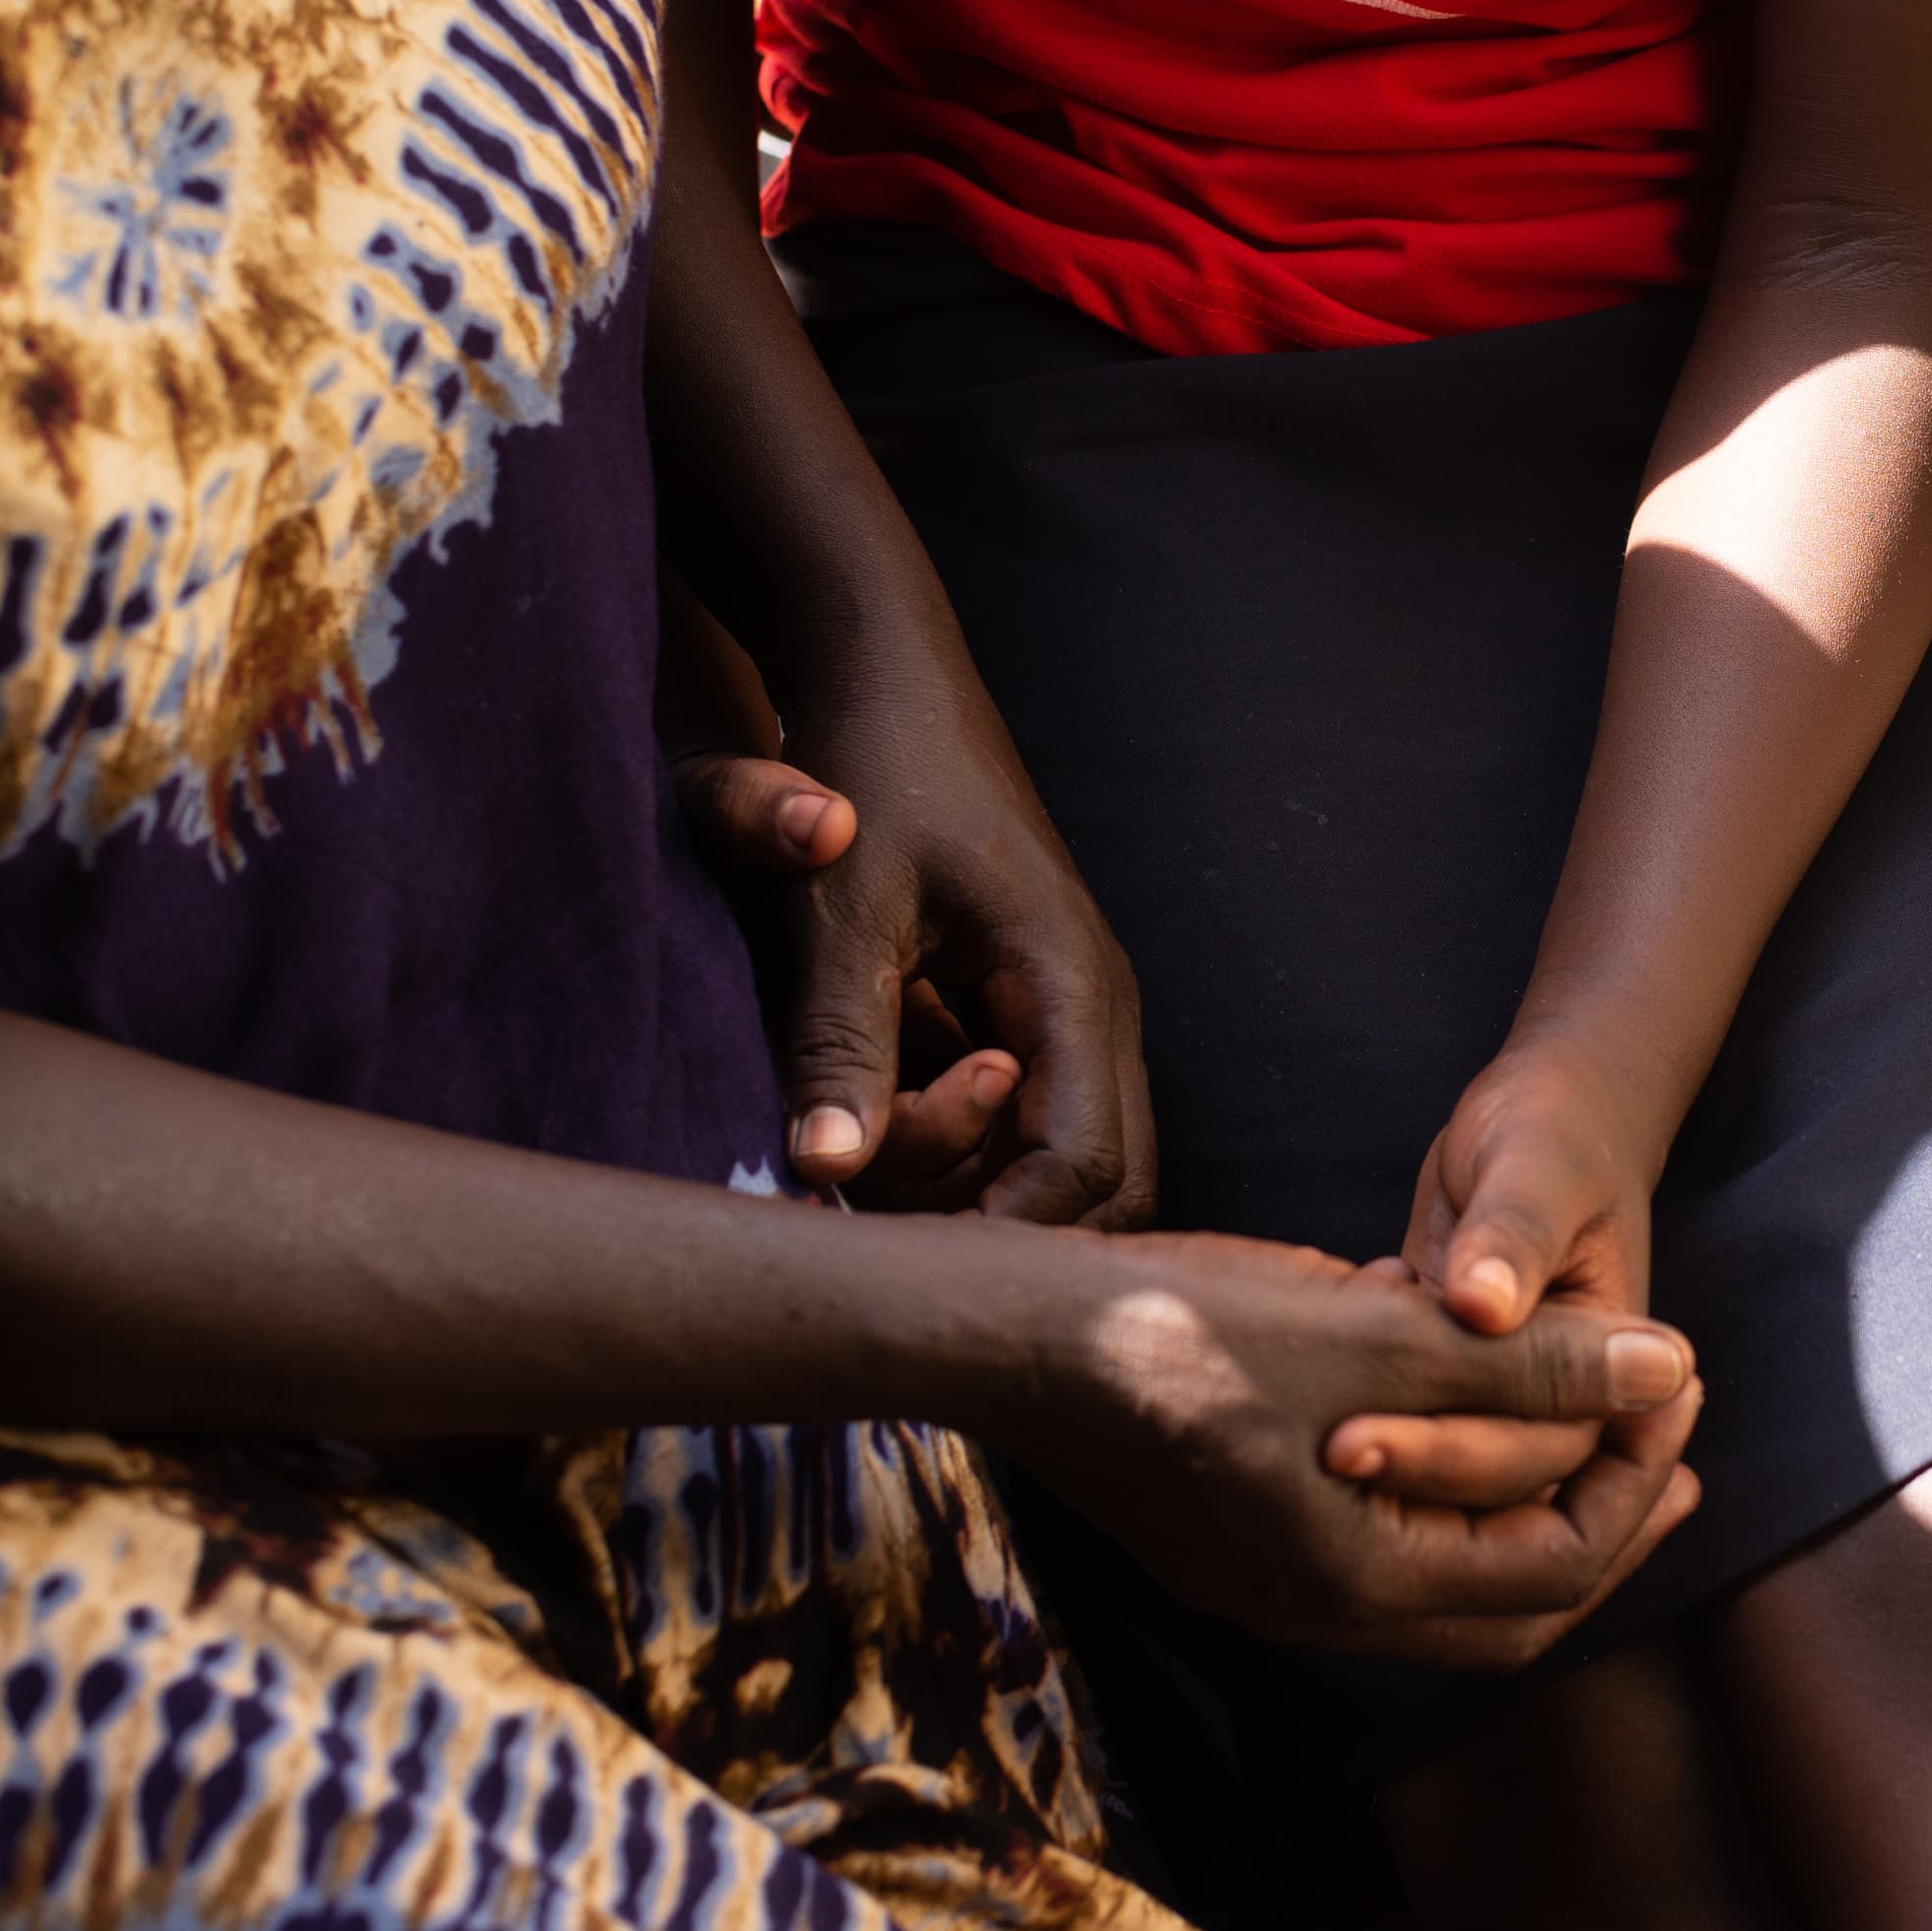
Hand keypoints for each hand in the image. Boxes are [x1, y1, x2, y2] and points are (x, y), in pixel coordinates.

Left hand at [678, 710, 1154, 1226]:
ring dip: (975, 1186)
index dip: (1004, 1231)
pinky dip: (959, 1148)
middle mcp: (1095, 1006)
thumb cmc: (864, 772)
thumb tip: (822, 1173)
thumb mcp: (836, 910)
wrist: (883, 673)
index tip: (902, 1256)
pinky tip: (873, 1115)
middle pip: (1108, 1181)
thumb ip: (836, 1043)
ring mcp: (1069, 1009)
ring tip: (866, 1143)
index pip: (1086, 1163)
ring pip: (1066, 1159)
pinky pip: (1025, 1119)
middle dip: (1002, 1222)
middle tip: (885, 1213)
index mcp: (1071, 983)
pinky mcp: (1030, 1009)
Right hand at [1013, 1233, 1705, 1669]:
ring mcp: (1269, 1575)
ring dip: (1528, 1495)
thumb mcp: (1371, 1335)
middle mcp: (1319, 1607)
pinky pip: (1378, 1530)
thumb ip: (1525, 1363)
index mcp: (1359, 1584)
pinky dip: (1446, 1476)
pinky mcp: (1235, 1525)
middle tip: (1674, 1439)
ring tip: (1592, 1415)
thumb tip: (1670, 1369)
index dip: (1636, 1482)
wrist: (1002, 1333)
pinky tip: (1456, 1390)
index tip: (1681, 1385)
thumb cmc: (1178, 1332)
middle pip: (1513, 1599)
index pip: (1555, 1570)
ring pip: (1445, 1570)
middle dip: (1607, 1516)